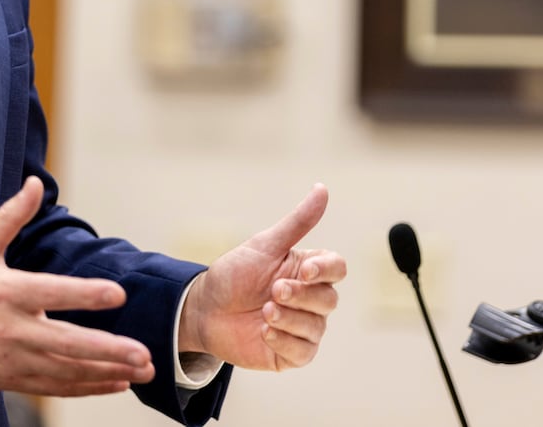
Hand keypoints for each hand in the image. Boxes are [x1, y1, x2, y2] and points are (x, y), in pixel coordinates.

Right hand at [0, 176, 156, 396]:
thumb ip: (13, 215)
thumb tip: (35, 183)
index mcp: (6, 290)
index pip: (52, 292)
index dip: (86, 294)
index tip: (118, 295)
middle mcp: (10, 328)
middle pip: (66, 343)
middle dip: (108, 349)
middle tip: (143, 353)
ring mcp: (10, 358)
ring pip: (65, 370)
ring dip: (105, 372)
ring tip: (140, 370)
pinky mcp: (9, 379)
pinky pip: (54, 387)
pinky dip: (86, 387)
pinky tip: (114, 382)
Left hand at [177, 183, 345, 371]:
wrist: (205, 309)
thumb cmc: (235, 274)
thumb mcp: (264, 245)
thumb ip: (297, 222)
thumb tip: (322, 188)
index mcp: (308, 270)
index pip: (337, 268)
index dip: (326, 269)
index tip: (304, 270)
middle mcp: (310, 300)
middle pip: (329, 299)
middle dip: (301, 295)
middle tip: (274, 290)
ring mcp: (302, 327)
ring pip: (316, 327)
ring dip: (289, 319)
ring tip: (264, 311)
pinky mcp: (291, 353)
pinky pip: (303, 352)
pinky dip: (284, 341)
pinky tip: (264, 331)